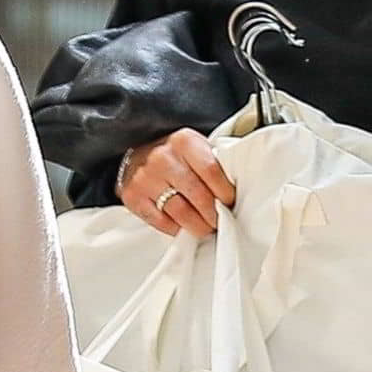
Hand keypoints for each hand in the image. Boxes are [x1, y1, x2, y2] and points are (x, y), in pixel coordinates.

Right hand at [118, 127, 234, 239]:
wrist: (137, 155)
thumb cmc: (174, 154)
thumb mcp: (195, 147)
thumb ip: (214, 162)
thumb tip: (238, 189)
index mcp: (184, 142)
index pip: (212, 171)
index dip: (225, 192)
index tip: (231, 202)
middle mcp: (163, 158)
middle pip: (199, 196)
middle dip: (214, 214)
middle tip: (221, 220)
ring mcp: (146, 179)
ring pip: (182, 213)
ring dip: (199, 226)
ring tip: (207, 227)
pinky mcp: (133, 197)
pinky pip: (162, 222)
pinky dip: (178, 229)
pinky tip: (185, 226)